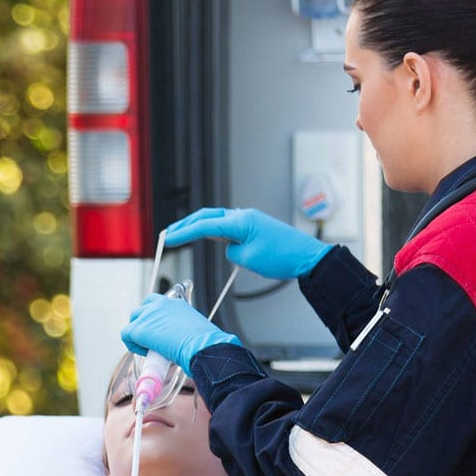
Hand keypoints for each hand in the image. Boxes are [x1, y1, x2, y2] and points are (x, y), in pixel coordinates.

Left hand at [118, 294, 238, 377]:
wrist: (201, 347)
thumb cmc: (203, 343)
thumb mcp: (193, 330)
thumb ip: (181, 330)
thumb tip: (176, 341)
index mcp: (175, 303)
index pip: (156, 303)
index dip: (154, 318)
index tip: (160, 331)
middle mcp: (160, 304)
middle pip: (141, 310)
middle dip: (144, 325)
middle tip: (153, 340)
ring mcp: (148, 316)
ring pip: (133, 320)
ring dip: (137, 334)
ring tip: (149, 347)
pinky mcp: (139, 329)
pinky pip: (126, 335)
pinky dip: (132, 344)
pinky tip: (145, 352)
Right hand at [162, 207, 333, 280]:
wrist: (307, 257)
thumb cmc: (282, 258)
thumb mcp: (248, 259)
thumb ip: (231, 251)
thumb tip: (229, 247)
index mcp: (240, 221)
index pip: (204, 226)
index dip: (183, 233)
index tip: (167, 240)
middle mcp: (243, 215)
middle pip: (207, 216)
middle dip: (186, 225)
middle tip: (169, 234)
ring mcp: (250, 219)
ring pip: (217, 219)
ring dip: (200, 226)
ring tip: (183, 234)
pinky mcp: (255, 225)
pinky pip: (229, 225)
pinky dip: (215, 229)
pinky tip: (209, 236)